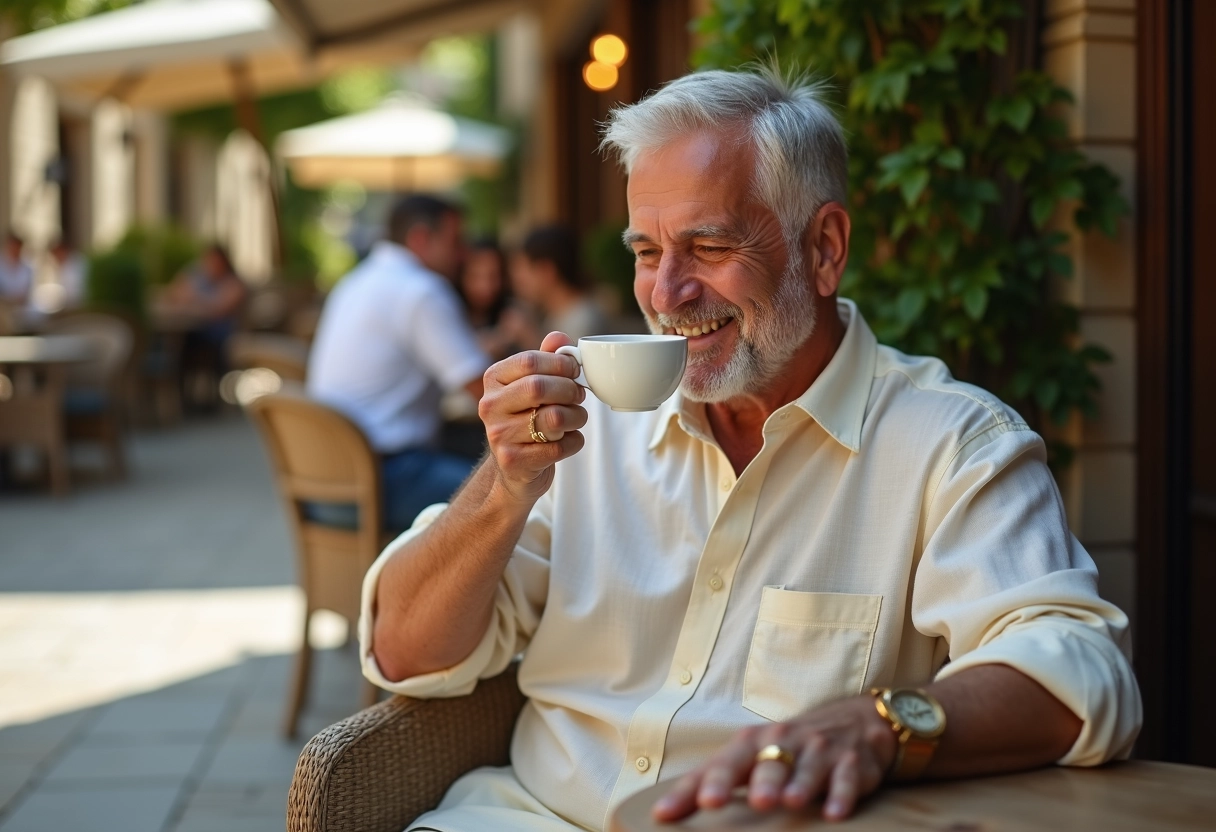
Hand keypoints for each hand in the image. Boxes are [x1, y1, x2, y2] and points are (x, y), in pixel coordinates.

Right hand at [479, 331, 587, 504]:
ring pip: (553, 419)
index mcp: (493, 379)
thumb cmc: (528, 418)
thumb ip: (546, 360)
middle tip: (579, 395)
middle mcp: (489, 406)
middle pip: (540, 388)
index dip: (561, 364)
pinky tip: (568, 440)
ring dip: (577, 417)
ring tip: (577, 418)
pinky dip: (573, 442)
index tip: (575, 371)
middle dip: (570, 390)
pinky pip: (558, 447)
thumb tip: (560, 338)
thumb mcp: (532, 386)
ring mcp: (498, 435)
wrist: (514, 469)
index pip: (530, 360)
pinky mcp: (513, 461)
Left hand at [652, 696, 897, 822]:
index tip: (667, 813)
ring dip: (798, 784)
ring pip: (806, 767)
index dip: (695, 789)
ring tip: (788, 802)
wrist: (855, 720)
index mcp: (751, 742)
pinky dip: (841, 795)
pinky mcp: (850, 763)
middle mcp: (782, 742)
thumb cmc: (787, 746)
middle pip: (763, 760)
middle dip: (753, 780)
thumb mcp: (750, 757)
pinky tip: (834, 814)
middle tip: (736, 801)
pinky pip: (846, 779)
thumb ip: (711, 781)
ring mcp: (818, 751)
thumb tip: (663, 812)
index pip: (718, 765)